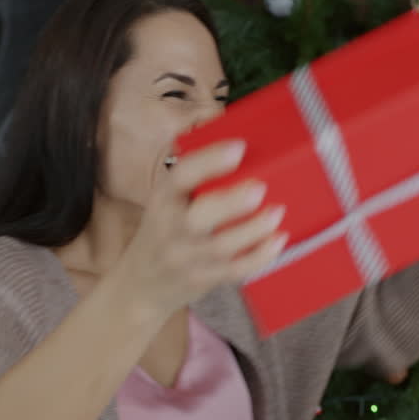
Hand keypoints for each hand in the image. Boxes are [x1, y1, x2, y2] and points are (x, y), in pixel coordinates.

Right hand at [115, 140, 286, 315]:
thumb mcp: (165, 203)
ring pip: (221, 246)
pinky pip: (234, 270)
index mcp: (163, 200)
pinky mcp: (202, 279)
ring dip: (253, 230)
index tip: (238, 148)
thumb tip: (226, 134)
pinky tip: (278, 240)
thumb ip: (191, 179)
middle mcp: (171, 228)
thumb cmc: (163, 233)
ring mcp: (186, 257)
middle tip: (260, 188)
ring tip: (276, 212)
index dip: (209, 161)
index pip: (180, 177)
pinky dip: (259, 256)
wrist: (140, 285)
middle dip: (232, 202)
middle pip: (198, 217)